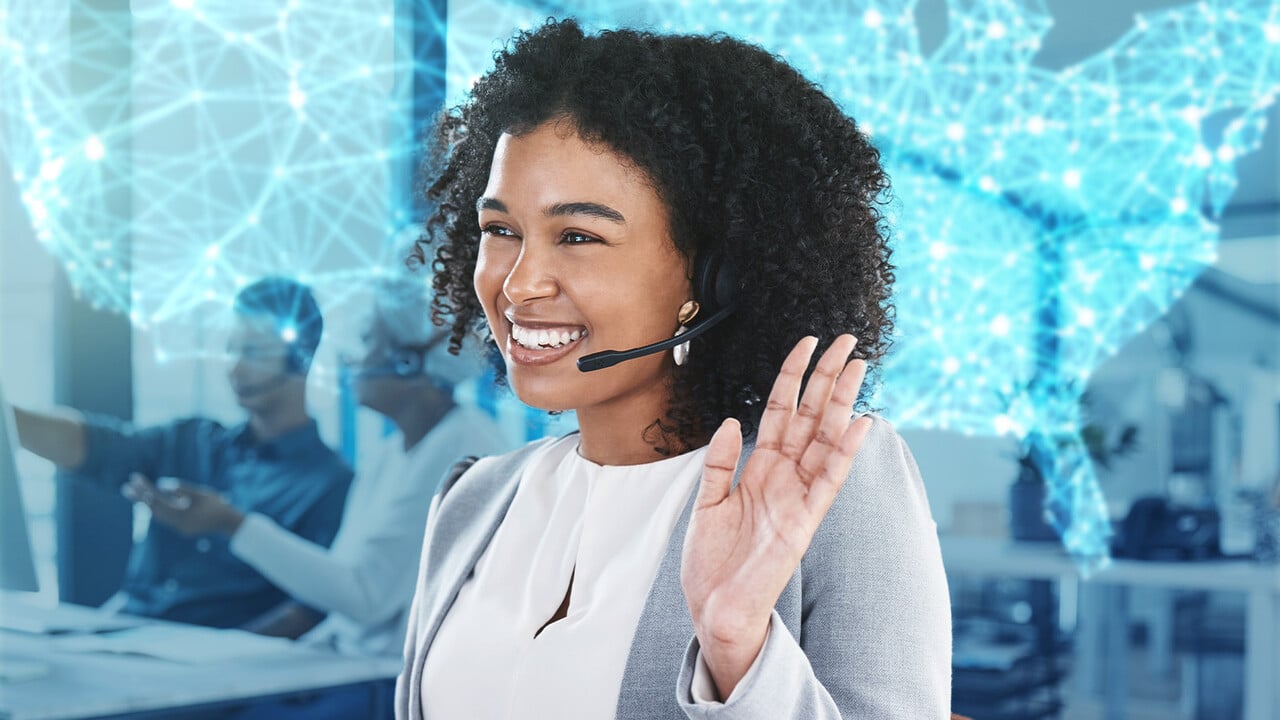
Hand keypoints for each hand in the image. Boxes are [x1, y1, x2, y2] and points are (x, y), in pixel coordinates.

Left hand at [122, 473, 244, 536]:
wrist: (228, 523)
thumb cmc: (217, 505)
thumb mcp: (201, 493)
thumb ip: (183, 489)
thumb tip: (162, 484)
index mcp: (182, 515)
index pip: (158, 501)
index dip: (145, 490)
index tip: (135, 479)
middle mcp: (177, 524)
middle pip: (154, 510)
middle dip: (140, 497)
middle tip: (125, 487)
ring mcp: (178, 528)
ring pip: (158, 515)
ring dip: (146, 503)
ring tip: (134, 493)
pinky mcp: (181, 528)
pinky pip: (165, 517)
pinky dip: (157, 508)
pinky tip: (151, 501)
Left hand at [680, 334, 872, 698]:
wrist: (715, 608)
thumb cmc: (712, 563)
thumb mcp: (706, 504)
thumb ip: (719, 464)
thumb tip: (730, 422)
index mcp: (758, 469)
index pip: (780, 411)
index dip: (792, 377)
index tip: (806, 344)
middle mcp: (783, 477)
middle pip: (810, 416)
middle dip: (827, 377)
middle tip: (846, 341)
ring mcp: (797, 497)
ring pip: (825, 439)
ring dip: (841, 402)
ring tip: (858, 367)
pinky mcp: (805, 522)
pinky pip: (829, 480)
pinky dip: (845, 451)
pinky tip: (859, 423)